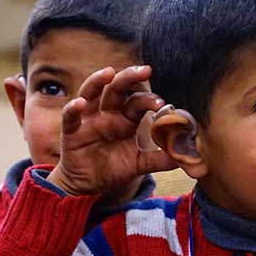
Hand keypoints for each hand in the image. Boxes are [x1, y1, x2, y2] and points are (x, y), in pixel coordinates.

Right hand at [47, 65, 177, 195]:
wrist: (89, 186)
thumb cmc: (114, 168)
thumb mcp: (140, 164)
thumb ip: (161, 159)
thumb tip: (185, 158)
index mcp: (126, 118)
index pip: (138, 101)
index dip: (149, 99)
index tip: (162, 103)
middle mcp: (108, 113)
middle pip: (117, 89)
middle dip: (130, 77)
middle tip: (146, 70)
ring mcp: (89, 120)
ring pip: (91, 93)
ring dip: (98, 81)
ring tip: (109, 73)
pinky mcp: (71, 132)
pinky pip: (70, 117)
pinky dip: (73, 109)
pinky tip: (80, 103)